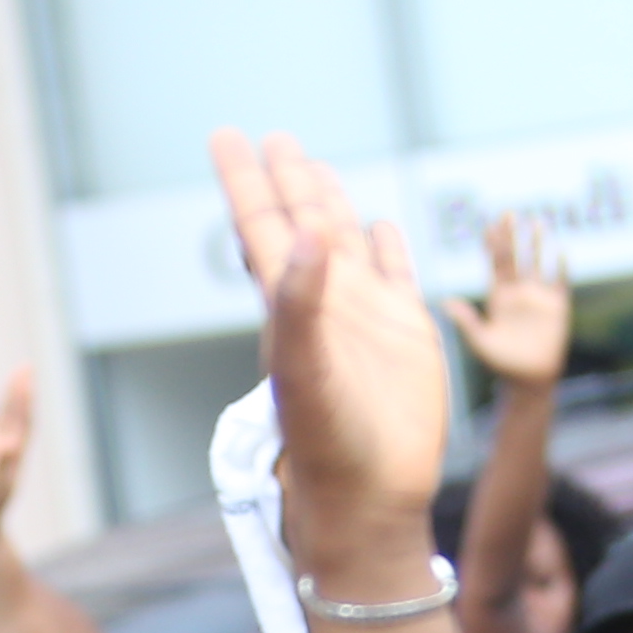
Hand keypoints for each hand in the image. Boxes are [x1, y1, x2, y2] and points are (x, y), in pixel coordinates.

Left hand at [208, 132, 449, 555]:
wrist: (371, 497)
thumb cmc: (325, 443)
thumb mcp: (300, 368)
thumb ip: (298, 300)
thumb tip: (306, 229)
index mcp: (287, 303)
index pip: (258, 225)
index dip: (244, 180)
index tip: (225, 136)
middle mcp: (323, 301)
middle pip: (298, 222)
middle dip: (285, 179)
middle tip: (271, 138)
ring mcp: (366, 314)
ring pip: (344, 241)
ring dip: (329, 203)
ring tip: (314, 165)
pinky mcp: (407, 331)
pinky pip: (395, 272)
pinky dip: (386, 243)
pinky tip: (380, 224)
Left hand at [439, 210, 573, 390]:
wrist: (528, 381)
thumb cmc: (502, 364)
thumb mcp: (481, 342)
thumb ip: (467, 321)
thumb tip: (446, 302)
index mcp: (499, 297)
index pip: (496, 264)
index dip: (493, 244)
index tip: (490, 225)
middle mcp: (518, 292)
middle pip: (516, 257)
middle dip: (513, 236)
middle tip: (510, 214)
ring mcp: (538, 298)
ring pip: (538, 263)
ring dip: (538, 244)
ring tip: (538, 222)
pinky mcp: (557, 308)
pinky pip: (559, 282)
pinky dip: (560, 268)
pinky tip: (560, 251)